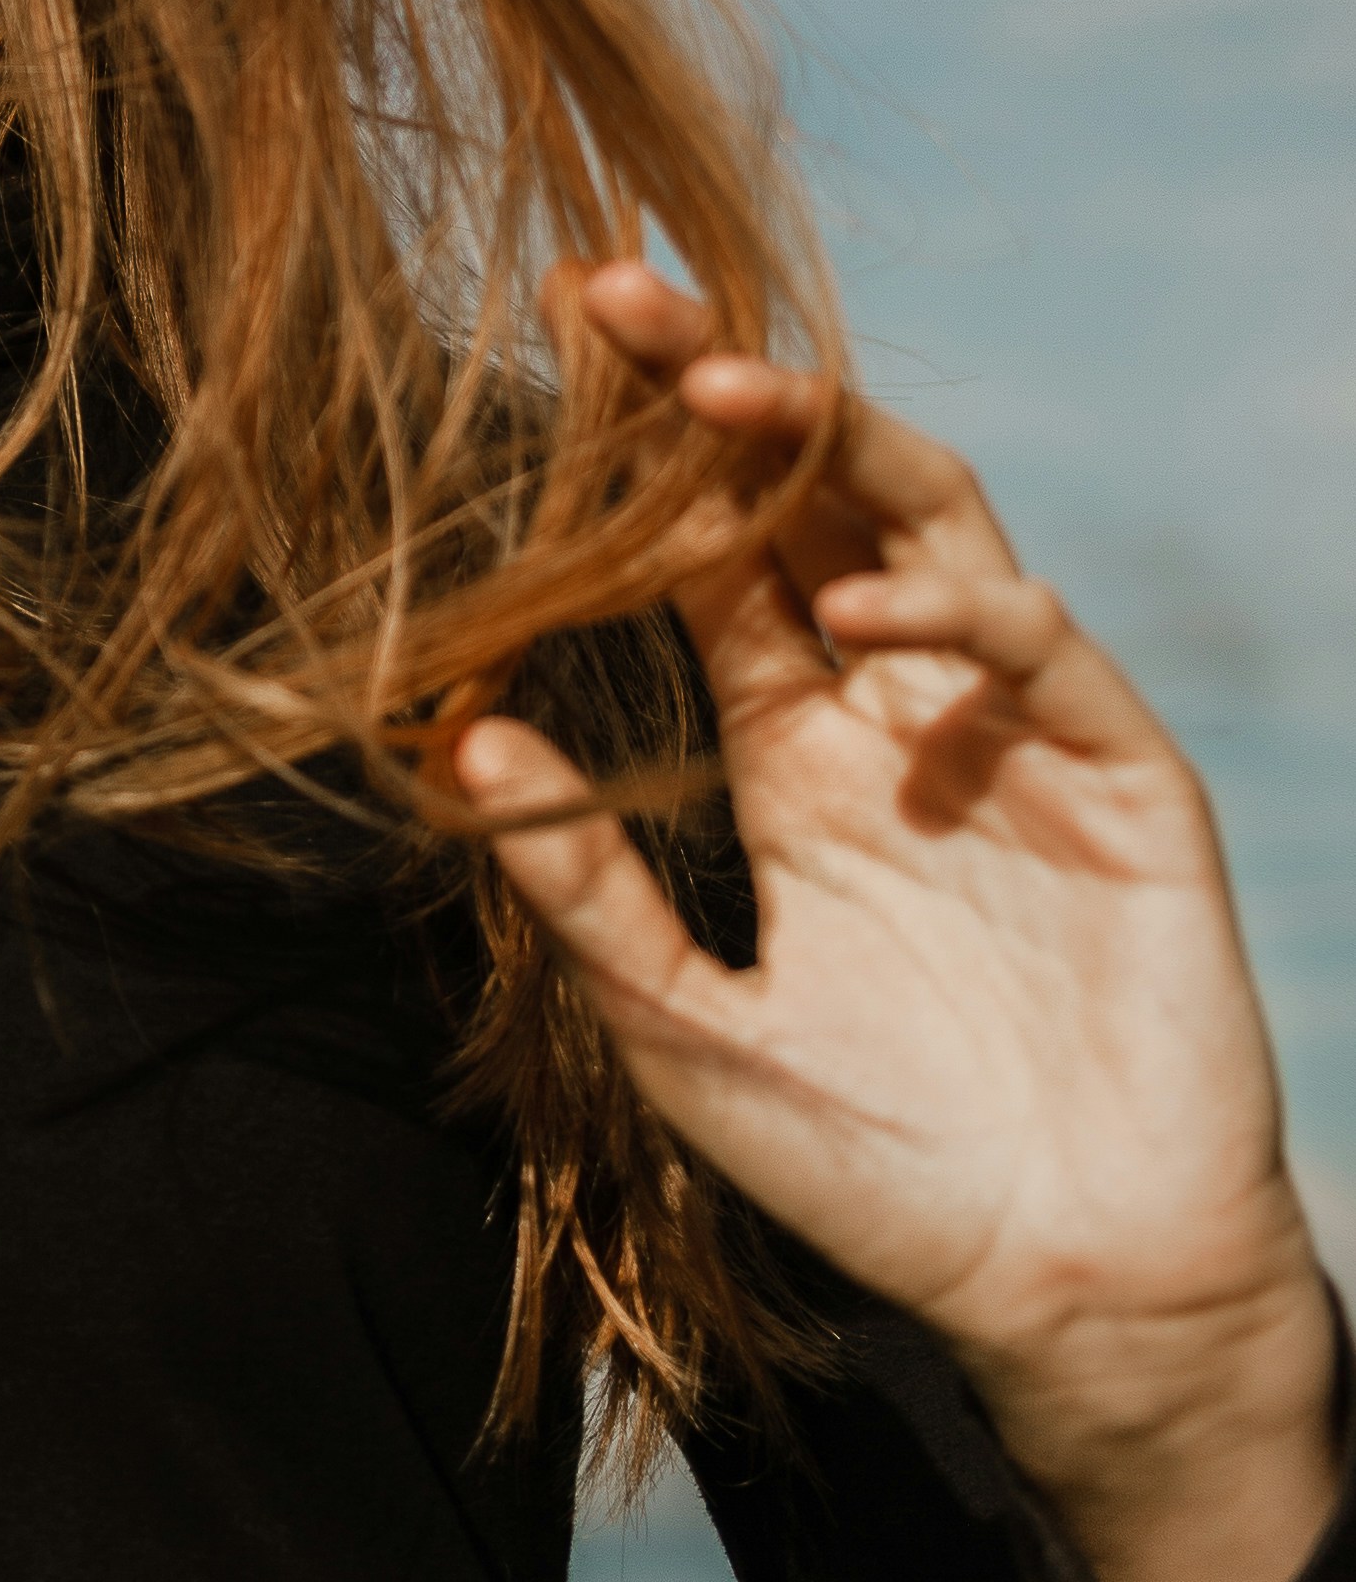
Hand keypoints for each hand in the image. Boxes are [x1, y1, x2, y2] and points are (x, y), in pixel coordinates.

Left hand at [453, 263, 1346, 1581]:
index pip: (707, 555)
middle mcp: (899, 711)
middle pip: (811, 498)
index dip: (641, 451)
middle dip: (725, 389)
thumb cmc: (873, 1166)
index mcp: (790, 750)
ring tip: (725, 397)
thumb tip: (455, 740)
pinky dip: (949, 614)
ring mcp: (1015, 735)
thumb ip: (584, 894)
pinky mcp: (1126, 781)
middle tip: (622, 296)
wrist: (1062, 1285)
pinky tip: (851, 618)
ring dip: (835, 447)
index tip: (554, 341)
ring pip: (934, 528)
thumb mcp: (686, 1030)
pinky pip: (1040, 655)